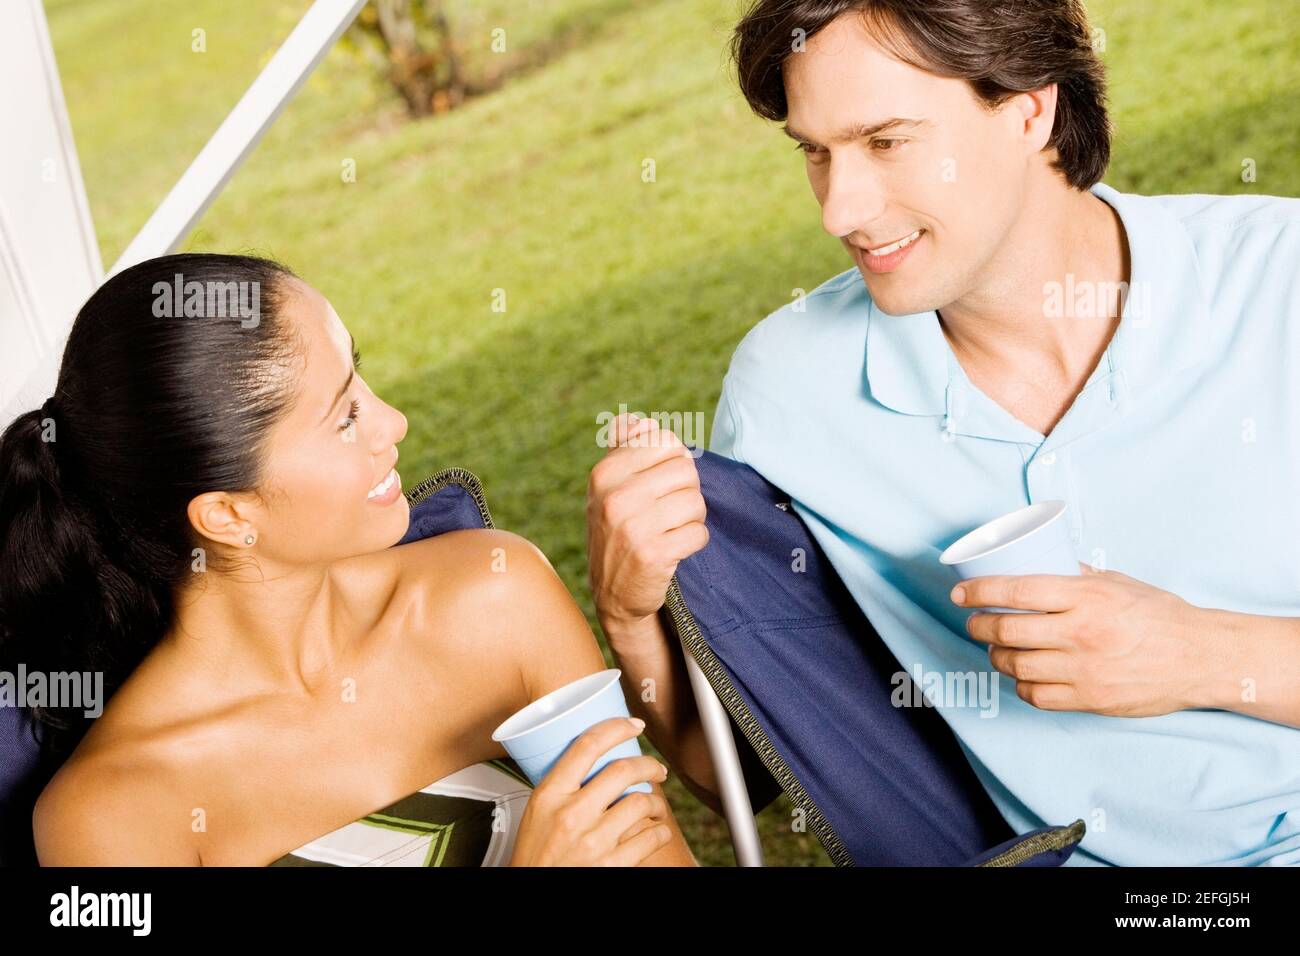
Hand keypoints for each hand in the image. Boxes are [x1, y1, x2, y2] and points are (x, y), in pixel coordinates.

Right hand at [508, 717, 673, 865]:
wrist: (531, 895)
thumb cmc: (535, 857)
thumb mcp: (537, 813)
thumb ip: (562, 788)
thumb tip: (594, 763)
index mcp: (550, 795)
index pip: (587, 746)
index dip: (616, 728)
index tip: (633, 725)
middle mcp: (572, 815)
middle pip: (623, 770)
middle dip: (649, 764)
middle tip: (657, 768)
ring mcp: (593, 841)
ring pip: (641, 803)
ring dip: (655, 802)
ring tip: (654, 806)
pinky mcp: (611, 865)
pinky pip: (649, 838)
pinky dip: (658, 832)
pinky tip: (655, 831)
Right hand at [586, 413, 708, 638]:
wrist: (613, 595)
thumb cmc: (617, 532)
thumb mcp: (609, 489)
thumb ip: (624, 449)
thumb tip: (636, 420)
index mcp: (604, 473)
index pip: (666, 441)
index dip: (674, 462)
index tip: (661, 484)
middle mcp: (614, 497)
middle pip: (685, 470)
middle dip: (686, 491)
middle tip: (669, 512)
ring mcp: (632, 526)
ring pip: (695, 502)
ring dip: (691, 519)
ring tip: (670, 531)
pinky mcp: (653, 555)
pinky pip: (699, 533)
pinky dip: (693, 542)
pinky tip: (674, 550)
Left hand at [952, 562, 1219, 716]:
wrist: (1200, 657)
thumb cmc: (1158, 614)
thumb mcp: (1116, 581)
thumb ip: (1075, 575)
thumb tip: (1037, 561)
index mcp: (1085, 597)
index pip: (1015, 592)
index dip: (978, 592)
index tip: (960, 594)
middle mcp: (1080, 633)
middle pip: (1006, 631)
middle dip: (978, 627)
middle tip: (973, 622)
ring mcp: (1084, 670)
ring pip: (1016, 666)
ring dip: (996, 657)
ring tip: (995, 649)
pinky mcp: (1090, 699)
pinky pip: (1037, 695)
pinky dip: (1021, 684)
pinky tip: (1021, 675)